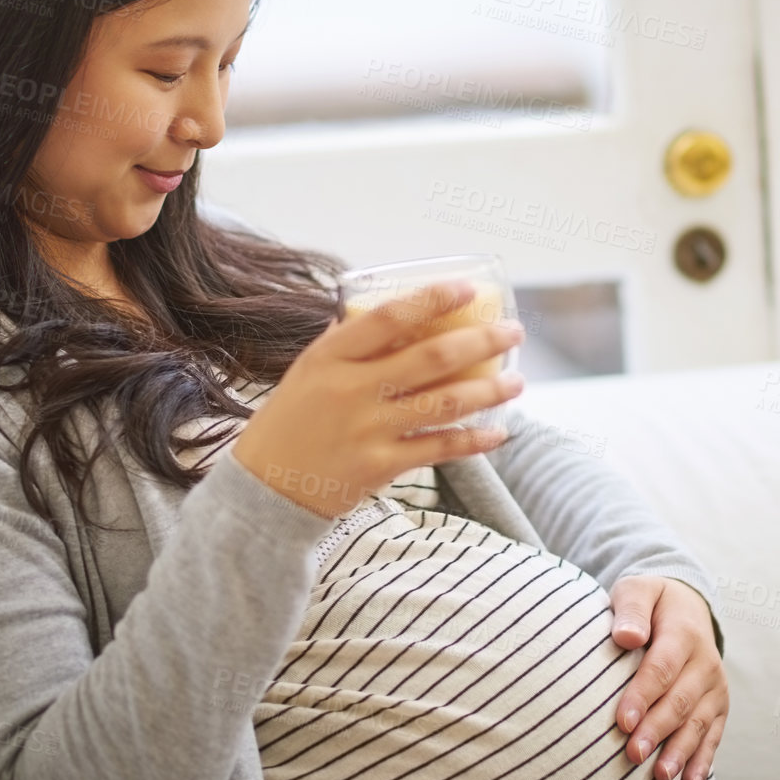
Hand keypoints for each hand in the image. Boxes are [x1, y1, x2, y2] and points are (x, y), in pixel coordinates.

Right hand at [230, 279, 524, 517]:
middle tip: (513, 333)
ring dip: (488, 391)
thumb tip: (388, 312)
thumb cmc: (289, 422)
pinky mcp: (379, 466)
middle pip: (430, 358)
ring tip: (516, 382)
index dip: (432, 300)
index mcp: (330, 357)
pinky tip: (498, 433)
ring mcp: (367, 430)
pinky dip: (473, 440)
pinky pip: (438, 449)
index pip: (388, 317)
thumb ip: (346, 344)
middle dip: (481, 342)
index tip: (468, 288)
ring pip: (444, 403)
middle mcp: (351, 390)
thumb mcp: (307, 372)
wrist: (263, 491)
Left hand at [609, 575, 727, 779]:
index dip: (642, 696)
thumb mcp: (637, 590)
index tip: (621, 722)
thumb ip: (631, 610)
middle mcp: (706, 662)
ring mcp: (715, 687)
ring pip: (698, 723)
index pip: (662, 668)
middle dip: (657, 730)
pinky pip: (713, 736)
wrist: (685, 606)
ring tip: (660, 776)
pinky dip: (702, 760)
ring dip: (679, 752)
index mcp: (684, 633)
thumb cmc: (650, 602)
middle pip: (680, 701)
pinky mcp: (719, 706)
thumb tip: (625, 637)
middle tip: (632, 755)